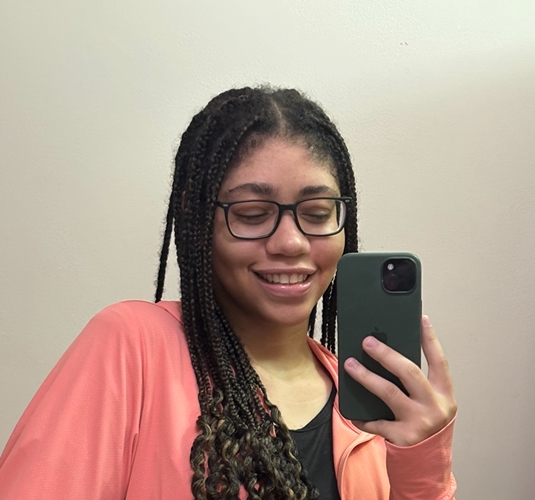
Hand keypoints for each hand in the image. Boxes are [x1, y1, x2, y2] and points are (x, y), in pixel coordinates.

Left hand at [343, 316, 456, 446]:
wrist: (428, 463)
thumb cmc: (425, 423)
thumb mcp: (429, 402)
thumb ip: (415, 382)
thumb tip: (385, 352)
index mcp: (444, 394)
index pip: (439, 361)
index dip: (430, 339)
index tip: (421, 318)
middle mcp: (435, 407)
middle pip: (410, 373)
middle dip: (386, 355)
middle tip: (367, 341)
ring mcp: (419, 423)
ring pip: (388, 393)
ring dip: (366, 377)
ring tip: (350, 364)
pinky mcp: (403, 437)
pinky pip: (376, 421)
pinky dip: (361, 415)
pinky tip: (348, 408)